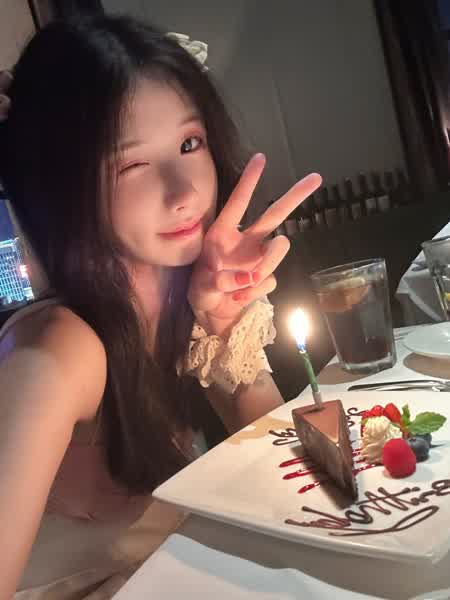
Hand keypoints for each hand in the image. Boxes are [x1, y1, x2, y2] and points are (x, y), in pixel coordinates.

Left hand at [188, 154, 321, 336]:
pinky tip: (238, 298)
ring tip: (238, 288)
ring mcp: (258, 259)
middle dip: (295, 196)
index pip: (238, 203)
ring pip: (277, 251)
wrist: (212, 314)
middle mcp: (246, 242)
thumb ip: (222, 281)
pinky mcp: (265, 277)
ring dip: (262, 268)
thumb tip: (249, 277)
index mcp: (223, 234)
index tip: (261, 158)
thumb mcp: (202, 287)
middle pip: (275, 214)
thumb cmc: (202, 292)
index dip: (249, 181)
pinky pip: (269, 281)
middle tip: (316, 178)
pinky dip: (252, 293)